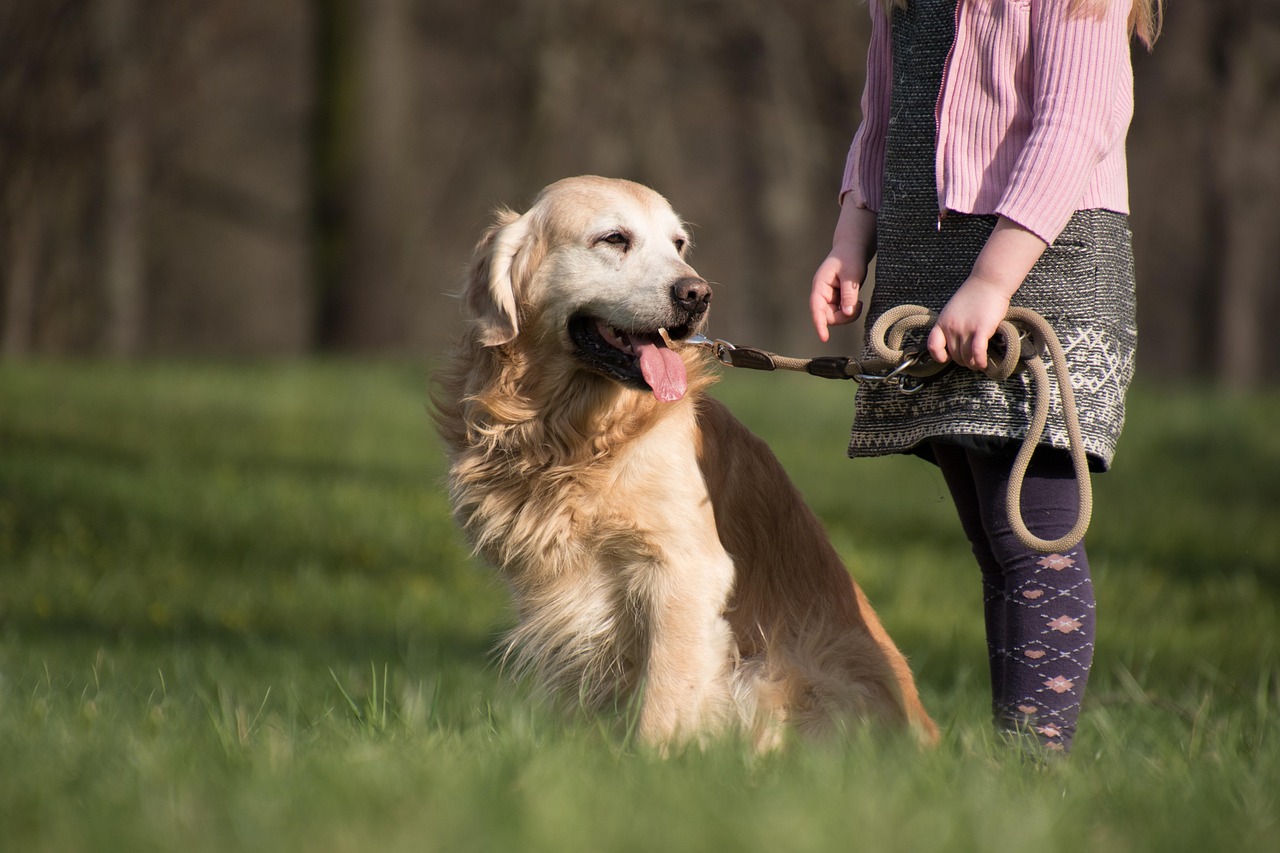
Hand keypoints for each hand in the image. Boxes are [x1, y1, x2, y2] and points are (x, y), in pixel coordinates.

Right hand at [810, 203, 875, 341]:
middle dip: (843, 317)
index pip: (816, 308)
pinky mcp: (836, 300)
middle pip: (826, 316)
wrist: (853, 248)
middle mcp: (821, 293)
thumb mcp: (852, 274)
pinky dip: (850, 312)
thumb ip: (849, 293)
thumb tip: (848, 312)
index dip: (819, 324)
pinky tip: (858, 302)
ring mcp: (828, 298)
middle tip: (859, 305)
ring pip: (834, 317)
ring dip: (848, 315)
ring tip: (859, 303)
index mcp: (820, 285)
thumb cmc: (851, 257)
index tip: (824, 338)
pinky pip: (841, 314)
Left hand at [927, 216, 1047, 371]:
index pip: (932, 346)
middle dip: (963, 361)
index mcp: (942, 322)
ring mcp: (965, 329)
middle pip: (954, 355)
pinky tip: (984, 364)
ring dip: (973, 364)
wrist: (988, 282)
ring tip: (979, 364)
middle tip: (972, 360)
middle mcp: (951, 327)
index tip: (948, 357)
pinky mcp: (980, 329)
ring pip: (966, 357)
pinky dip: (980, 361)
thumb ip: (951, 324)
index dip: (939, 356)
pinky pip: (977, 352)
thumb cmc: (974, 295)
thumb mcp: (953, 310)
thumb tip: (955, 341)